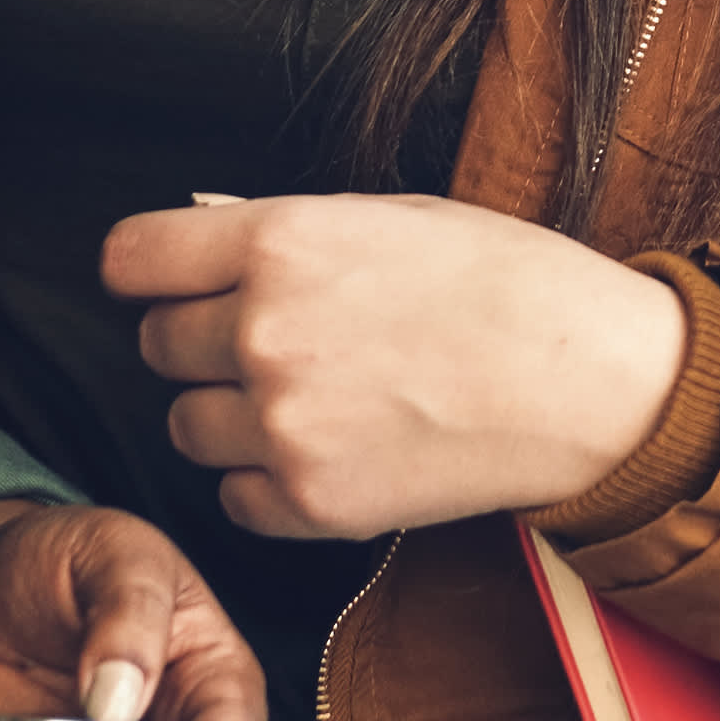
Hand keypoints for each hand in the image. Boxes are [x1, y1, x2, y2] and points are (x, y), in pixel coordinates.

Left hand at [107, 194, 693, 541]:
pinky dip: (264, 481)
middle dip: (202, 340)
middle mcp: (264, 333)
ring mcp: (282, 425)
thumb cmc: (508, 285)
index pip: (132, 258)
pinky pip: (233, 496)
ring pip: (185, 426)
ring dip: (227, 414)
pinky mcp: (310, 503)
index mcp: (280, 242)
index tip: (169, 281)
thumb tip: (205, 232)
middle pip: (157, 345)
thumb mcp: (389, 216)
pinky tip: (327, 449)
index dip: (151, 269)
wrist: (587, 382)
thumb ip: (283, 230)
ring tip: (309, 398)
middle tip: (274, 340)